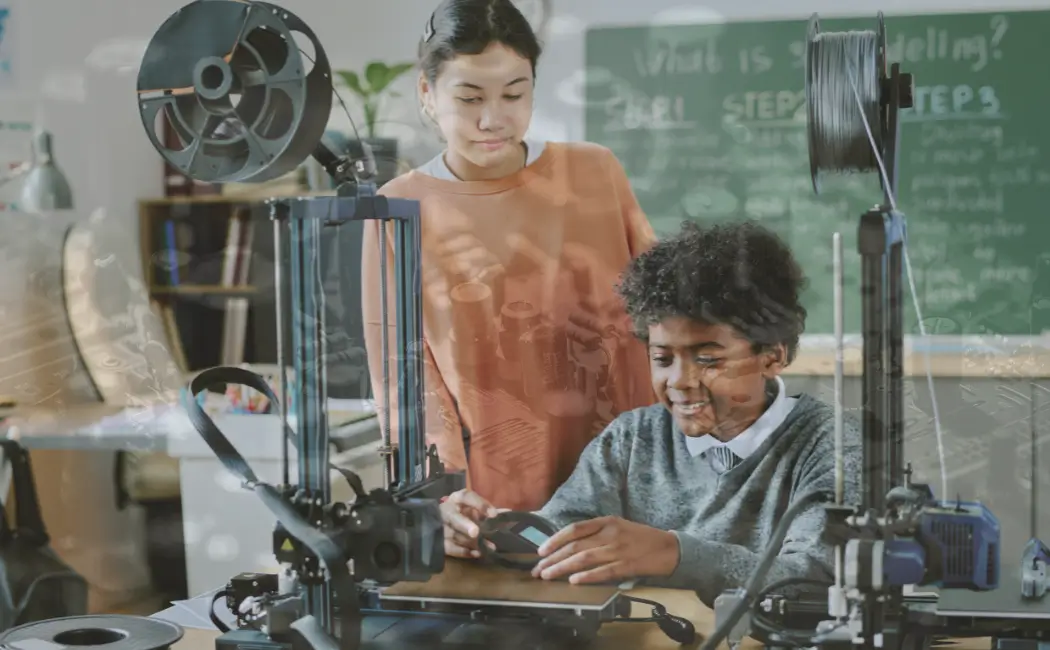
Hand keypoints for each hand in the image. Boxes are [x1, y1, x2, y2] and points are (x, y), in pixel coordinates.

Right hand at [440, 489, 499, 558]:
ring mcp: (440, 527)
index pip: (466, 497)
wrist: (437, 521)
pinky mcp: (439, 542)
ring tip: (489, 547)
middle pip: (454, 518)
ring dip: (472, 542)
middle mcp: (447, 511)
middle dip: (465, 525)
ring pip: (455, 536)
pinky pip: (451, 548)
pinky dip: (464, 552)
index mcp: (456, 499)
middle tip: (476, 532)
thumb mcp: (472, 507)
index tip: (493, 514)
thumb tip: (507, 513)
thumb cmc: (461, 512)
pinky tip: (477, 554)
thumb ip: (487, 510)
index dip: (480, 504)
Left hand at [531, 516, 678, 584]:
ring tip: (548, 576)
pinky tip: (574, 581)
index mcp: (606, 521)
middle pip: (575, 546)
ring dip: (563, 568)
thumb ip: (596, 533)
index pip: (574, 529)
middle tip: (539, 570)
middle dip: (553, 559)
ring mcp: (618, 550)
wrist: (668, 548)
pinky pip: (603, 572)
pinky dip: (587, 576)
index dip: (555, 540)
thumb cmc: (639, 538)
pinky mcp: (627, 565)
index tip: (541, 551)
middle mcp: (610, 534)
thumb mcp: (617, 526)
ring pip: (584, 559)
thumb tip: (568, 546)